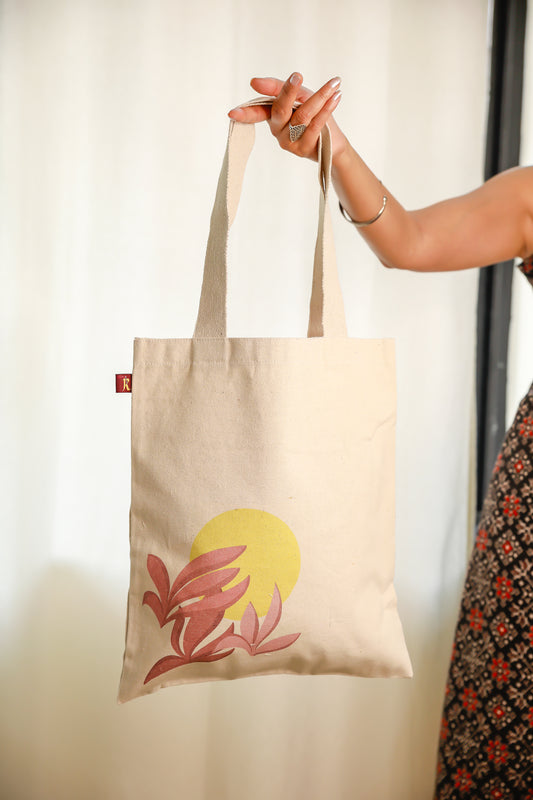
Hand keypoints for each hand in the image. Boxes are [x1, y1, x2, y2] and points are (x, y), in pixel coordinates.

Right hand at [228, 73, 347, 162]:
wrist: (333, 142)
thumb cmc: (314, 116)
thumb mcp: (299, 97)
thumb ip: (280, 88)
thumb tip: (253, 82)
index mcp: (273, 117)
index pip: (257, 111)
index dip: (245, 112)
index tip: (232, 113)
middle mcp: (277, 131)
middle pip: (280, 110)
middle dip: (288, 92)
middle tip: (298, 76)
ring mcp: (289, 142)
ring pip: (302, 116)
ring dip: (319, 97)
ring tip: (334, 84)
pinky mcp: (302, 149)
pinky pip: (314, 126)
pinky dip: (326, 109)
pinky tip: (335, 97)